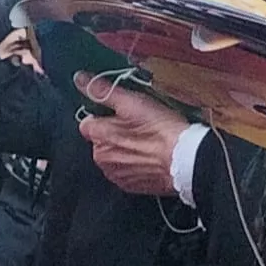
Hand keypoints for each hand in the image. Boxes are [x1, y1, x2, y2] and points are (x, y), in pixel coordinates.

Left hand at [74, 73, 186, 196]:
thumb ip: (103, 91)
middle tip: (138, 127)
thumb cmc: (160, 130)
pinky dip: (134, 165)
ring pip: (113, 156)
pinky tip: (149, 157)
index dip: (104, 116)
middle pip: (101, 140)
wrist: (185, 161)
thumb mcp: (131, 102)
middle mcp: (101, 158)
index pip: (88, 123)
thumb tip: (80, 79)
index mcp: (98, 136)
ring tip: (147, 142)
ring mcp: (115, 174)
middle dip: (115, 134)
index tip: (121, 114)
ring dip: (124, 150)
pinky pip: (126, 172)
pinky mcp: (130, 186)